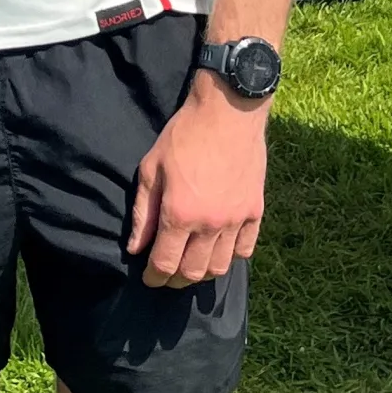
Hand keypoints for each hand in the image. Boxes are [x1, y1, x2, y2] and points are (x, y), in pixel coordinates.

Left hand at [128, 75, 269, 287]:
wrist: (227, 112)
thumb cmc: (184, 135)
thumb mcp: (152, 168)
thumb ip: (144, 212)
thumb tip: (136, 248)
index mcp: (180, 214)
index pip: (165, 264)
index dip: (154, 277)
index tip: (148, 277)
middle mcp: (210, 224)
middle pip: (193, 272)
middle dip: (176, 279)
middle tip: (167, 274)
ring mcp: (236, 220)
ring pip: (220, 266)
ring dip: (203, 272)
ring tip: (191, 264)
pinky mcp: (255, 211)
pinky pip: (245, 250)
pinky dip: (231, 256)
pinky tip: (219, 249)